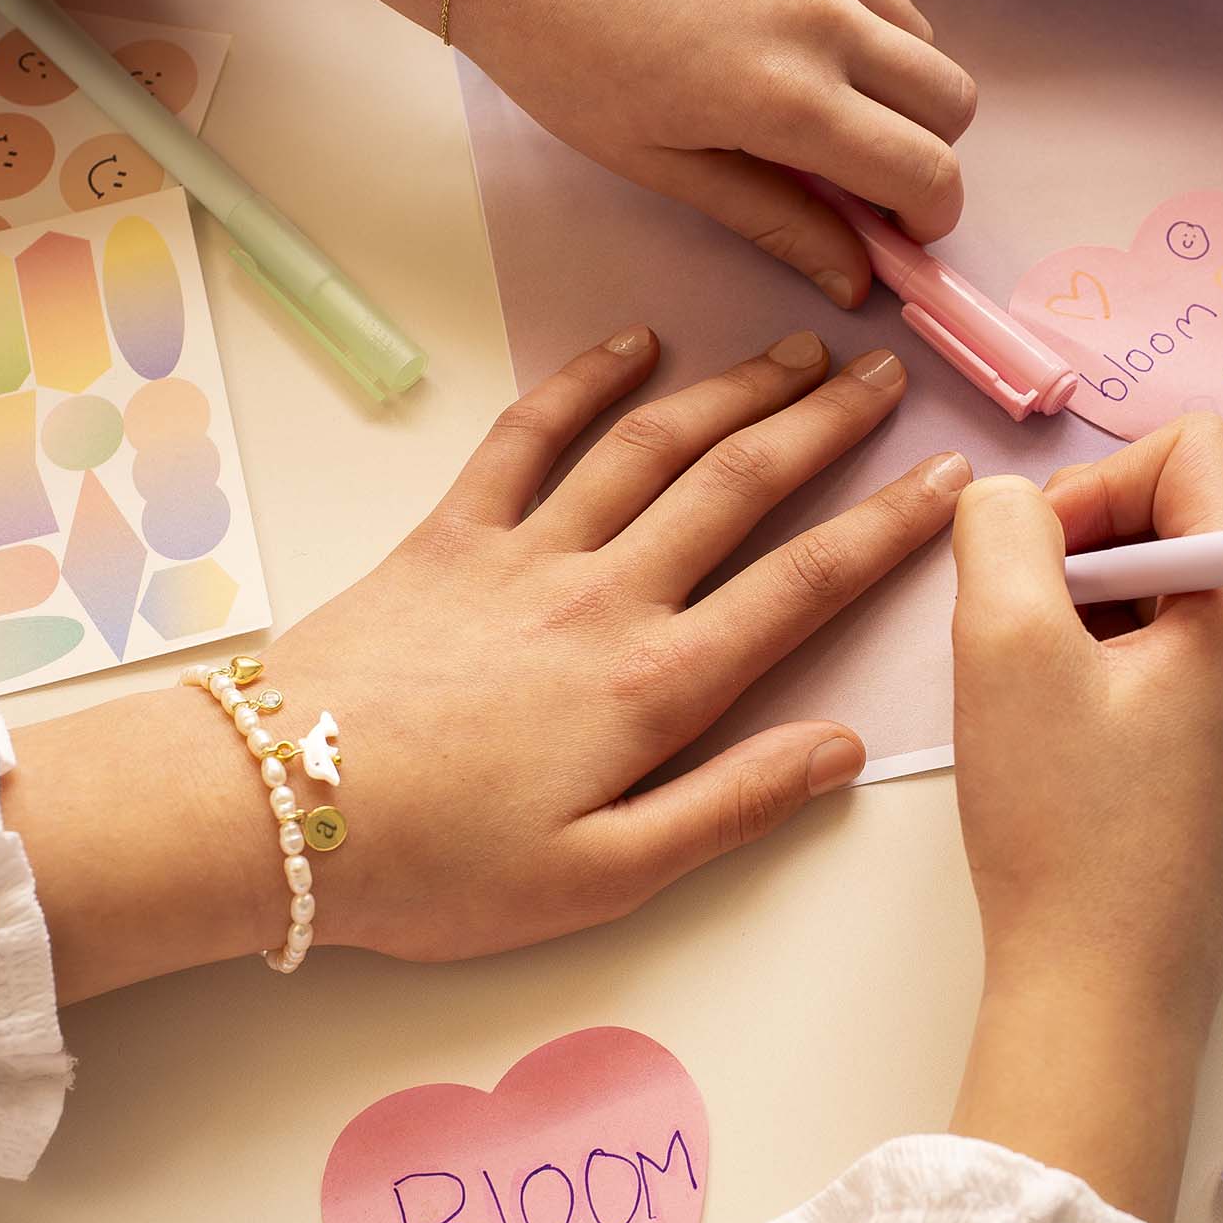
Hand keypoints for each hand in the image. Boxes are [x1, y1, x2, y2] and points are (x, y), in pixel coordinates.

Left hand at [12, 327, 970, 999]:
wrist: (272, 810)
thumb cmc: (438, 866)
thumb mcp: (602, 877)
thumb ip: (731, 806)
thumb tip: (843, 746)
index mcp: (655, 683)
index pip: (804, 584)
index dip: (889, 525)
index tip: (949, 478)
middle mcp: (606, 594)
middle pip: (739, 485)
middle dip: (824, 424)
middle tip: (886, 375)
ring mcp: (525, 550)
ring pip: (652, 445)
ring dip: (732, 389)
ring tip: (796, 352)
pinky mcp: (451, 532)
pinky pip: (529, 436)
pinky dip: (584, 381)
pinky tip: (633, 344)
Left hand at [463, 0, 975, 304]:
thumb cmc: (567, 65)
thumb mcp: (666, 167)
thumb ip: (777, 221)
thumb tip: (856, 280)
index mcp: (789, 97)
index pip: (927, 169)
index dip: (928, 214)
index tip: (898, 228)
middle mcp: (825, 15)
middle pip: (952, 98)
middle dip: (924, 147)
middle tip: (858, 169)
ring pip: (918, 32)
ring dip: (889, 79)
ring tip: (805, 93)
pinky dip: (845, 14)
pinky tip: (762, 21)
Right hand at [946, 414, 1222, 1222]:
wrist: (1102, 995)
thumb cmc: (1067, 836)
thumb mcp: (1003, 645)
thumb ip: (999, 526)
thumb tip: (1009, 500)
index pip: (1187, 452)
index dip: (1092, 485)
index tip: (1037, 565)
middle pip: (1178, 518)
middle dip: (1083, 557)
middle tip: (1023, 638)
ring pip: (1168, 588)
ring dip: (1088, 614)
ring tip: (1040, 697)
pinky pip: (1175, 653)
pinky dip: (1109, 664)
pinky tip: (1064, 731)